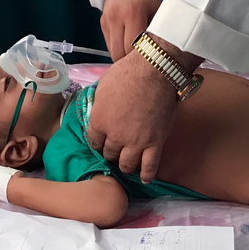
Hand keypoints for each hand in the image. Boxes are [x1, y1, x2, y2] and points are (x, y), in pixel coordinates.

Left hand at [87, 42, 190, 183]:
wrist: (155, 71)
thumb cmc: (127, 72)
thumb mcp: (103, 85)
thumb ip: (99, 104)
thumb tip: (99, 109)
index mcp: (99, 121)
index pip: (93, 142)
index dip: (97, 142)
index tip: (101, 141)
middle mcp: (115, 136)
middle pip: (109, 155)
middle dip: (111, 153)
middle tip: (115, 150)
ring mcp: (135, 142)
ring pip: (126, 165)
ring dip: (125, 165)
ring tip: (127, 163)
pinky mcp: (155, 143)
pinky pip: (150, 166)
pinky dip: (146, 175)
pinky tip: (144, 178)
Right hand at [101, 0, 160, 60]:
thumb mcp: (157, 8)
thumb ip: (156, 30)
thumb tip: (161, 52)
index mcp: (133, 13)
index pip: (132, 48)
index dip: (140, 59)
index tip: (149, 62)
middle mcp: (117, 18)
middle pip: (119, 54)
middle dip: (130, 62)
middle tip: (142, 63)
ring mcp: (107, 21)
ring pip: (112, 51)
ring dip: (123, 57)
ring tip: (136, 56)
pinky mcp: (102, 23)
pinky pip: (109, 43)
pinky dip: (118, 48)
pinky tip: (128, 44)